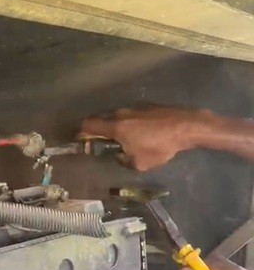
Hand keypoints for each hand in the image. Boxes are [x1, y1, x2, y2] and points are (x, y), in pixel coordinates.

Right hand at [79, 105, 212, 171]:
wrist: (188, 126)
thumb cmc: (161, 146)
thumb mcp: (139, 163)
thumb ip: (123, 160)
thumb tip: (119, 155)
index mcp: (115, 127)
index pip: (88, 125)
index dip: (81, 132)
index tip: (82, 140)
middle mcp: (121, 113)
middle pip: (101, 119)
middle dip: (98, 130)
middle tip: (104, 142)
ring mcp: (135, 107)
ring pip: (117, 116)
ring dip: (116, 126)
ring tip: (125, 139)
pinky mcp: (148, 106)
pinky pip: (131, 114)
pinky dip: (130, 122)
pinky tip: (142, 132)